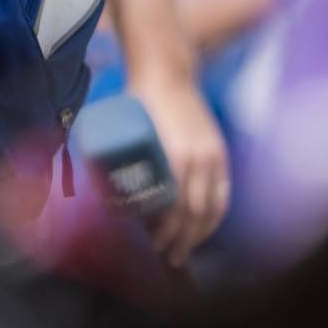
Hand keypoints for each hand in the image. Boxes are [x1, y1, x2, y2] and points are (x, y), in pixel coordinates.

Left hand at [133, 69, 230, 265]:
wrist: (168, 72)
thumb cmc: (139, 100)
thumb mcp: (126, 128)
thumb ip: (119, 157)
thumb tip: (105, 194)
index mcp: (177, 155)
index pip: (177, 207)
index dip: (167, 231)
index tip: (153, 243)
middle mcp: (200, 158)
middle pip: (195, 213)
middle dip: (182, 240)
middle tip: (166, 255)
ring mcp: (214, 156)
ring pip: (213, 207)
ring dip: (200, 234)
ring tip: (183, 249)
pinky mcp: (220, 153)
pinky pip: (223, 194)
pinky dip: (215, 216)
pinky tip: (204, 229)